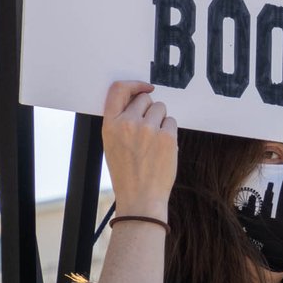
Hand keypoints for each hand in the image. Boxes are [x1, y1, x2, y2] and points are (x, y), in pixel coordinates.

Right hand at [101, 81, 178, 219]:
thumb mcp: (112, 144)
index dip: (134, 84)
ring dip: (160, 120)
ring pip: (161, 108)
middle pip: (145, 99)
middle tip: (147, 131)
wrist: (140, 198)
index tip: (144, 87)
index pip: (118, 89)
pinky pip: (172, 121)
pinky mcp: (167, 136)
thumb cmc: (126, 172)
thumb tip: (140, 97)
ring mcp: (148, 129)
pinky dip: (169, 132)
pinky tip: (162, 148)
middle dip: (149, 110)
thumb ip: (121, 120)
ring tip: (153, 142)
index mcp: (110, 125)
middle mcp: (128, 123)